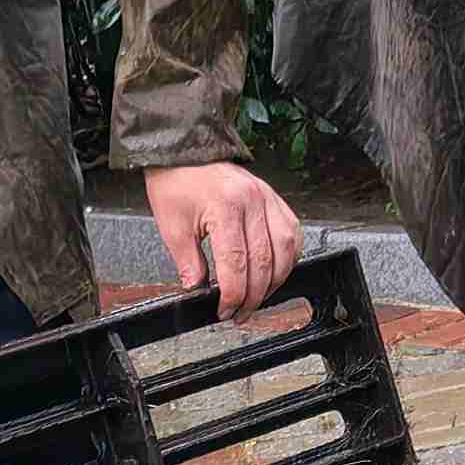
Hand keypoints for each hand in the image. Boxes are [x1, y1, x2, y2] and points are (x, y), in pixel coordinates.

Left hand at [146, 161, 301, 318]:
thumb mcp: (172, 227)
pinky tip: (276, 270)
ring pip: (287, 250)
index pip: (237, 265)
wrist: (185, 151)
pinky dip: (288, 256)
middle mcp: (253, 202)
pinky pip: (293, 232)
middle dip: (254, 296)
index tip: (225, 311)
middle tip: (240, 313)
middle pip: (265, 262)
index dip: (233, 295)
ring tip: (259, 297)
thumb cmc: (177, 182)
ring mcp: (268, 198)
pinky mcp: (274, 197)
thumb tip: (199, 292)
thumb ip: (189, 264)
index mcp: (226, 208)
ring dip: (275, 280)